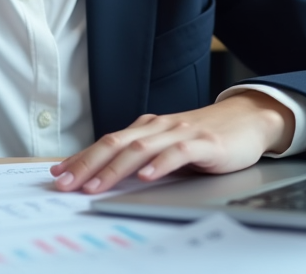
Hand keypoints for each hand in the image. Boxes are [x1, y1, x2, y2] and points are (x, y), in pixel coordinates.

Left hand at [50, 90, 294, 194]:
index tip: (58, 174)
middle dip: (87, 164)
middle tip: (66, 183)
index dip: (81, 158)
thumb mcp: (169, 146)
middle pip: (115, 143)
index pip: (107, 142)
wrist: (248, 120)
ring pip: (140, 148)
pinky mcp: (203, 143)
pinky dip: (159, 165)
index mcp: (147, 128)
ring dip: (114, 168)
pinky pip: (177, 153)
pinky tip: (146, 177)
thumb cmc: (206, 137)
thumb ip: (143, 158)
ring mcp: (180, 132)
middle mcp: (159, 126)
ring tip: (95, 186)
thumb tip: (107, 177)